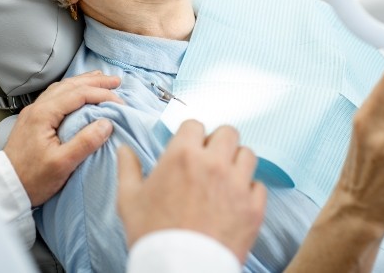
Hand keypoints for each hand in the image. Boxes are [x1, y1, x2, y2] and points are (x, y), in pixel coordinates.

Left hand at [4, 70, 122, 206]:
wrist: (4, 189)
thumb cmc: (32, 179)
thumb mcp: (62, 164)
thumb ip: (85, 142)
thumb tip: (106, 123)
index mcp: (44, 114)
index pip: (78, 94)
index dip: (101, 94)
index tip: (120, 101)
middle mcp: (37, 108)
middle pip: (70, 85)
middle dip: (95, 81)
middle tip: (116, 81)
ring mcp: (33, 112)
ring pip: (62, 88)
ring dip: (83, 82)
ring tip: (100, 80)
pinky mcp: (33, 120)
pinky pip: (56, 95)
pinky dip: (72, 90)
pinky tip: (78, 93)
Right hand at [116, 119, 265, 263]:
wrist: (178, 270)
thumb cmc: (152, 235)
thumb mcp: (129, 199)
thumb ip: (127, 168)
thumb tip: (124, 150)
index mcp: (182, 155)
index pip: (195, 124)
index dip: (191, 136)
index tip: (190, 148)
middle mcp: (213, 163)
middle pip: (228, 133)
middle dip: (219, 143)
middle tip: (211, 159)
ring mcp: (236, 185)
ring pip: (248, 155)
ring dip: (237, 162)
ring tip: (226, 178)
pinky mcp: (253, 208)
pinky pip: (259, 186)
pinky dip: (249, 191)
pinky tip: (236, 201)